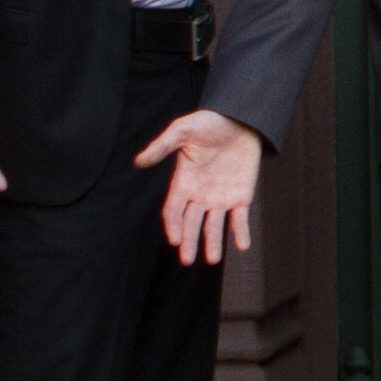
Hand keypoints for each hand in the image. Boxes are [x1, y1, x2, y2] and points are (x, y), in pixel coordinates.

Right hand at [134, 105, 264, 263]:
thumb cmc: (208, 123)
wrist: (240, 119)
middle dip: (189, 242)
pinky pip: (240, 219)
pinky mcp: (241, 197)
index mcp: (183, 183)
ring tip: (212, 259)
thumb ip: (162, 146)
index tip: (175, 240)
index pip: (174, 210)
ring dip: (213, 243)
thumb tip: (138, 161)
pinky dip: (240, 232)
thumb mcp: (182, 131)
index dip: (173, 225)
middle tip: (186, 260)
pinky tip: (242, 245)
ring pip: (214, 226)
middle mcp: (200, 195)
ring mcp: (221, 198)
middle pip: (191, 224)